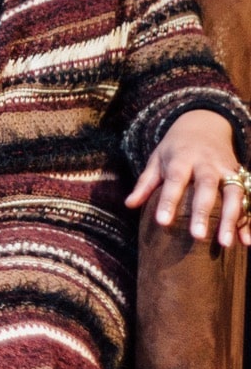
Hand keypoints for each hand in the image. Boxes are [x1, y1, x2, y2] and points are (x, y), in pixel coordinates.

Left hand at [126, 109, 250, 246]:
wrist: (204, 125)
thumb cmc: (175, 148)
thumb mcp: (157, 159)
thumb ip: (146, 183)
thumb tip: (129, 205)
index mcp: (182, 158)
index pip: (175, 180)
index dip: (169, 201)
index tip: (162, 222)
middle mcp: (208, 163)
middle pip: (207, 187)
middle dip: (203, 212)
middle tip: (197, 236)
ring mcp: (228, 170)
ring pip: (233, 194)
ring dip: (231, 219)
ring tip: (226, 243)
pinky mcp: (242, 176)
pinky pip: (248, 199)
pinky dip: (249, 220)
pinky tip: (246, 241)